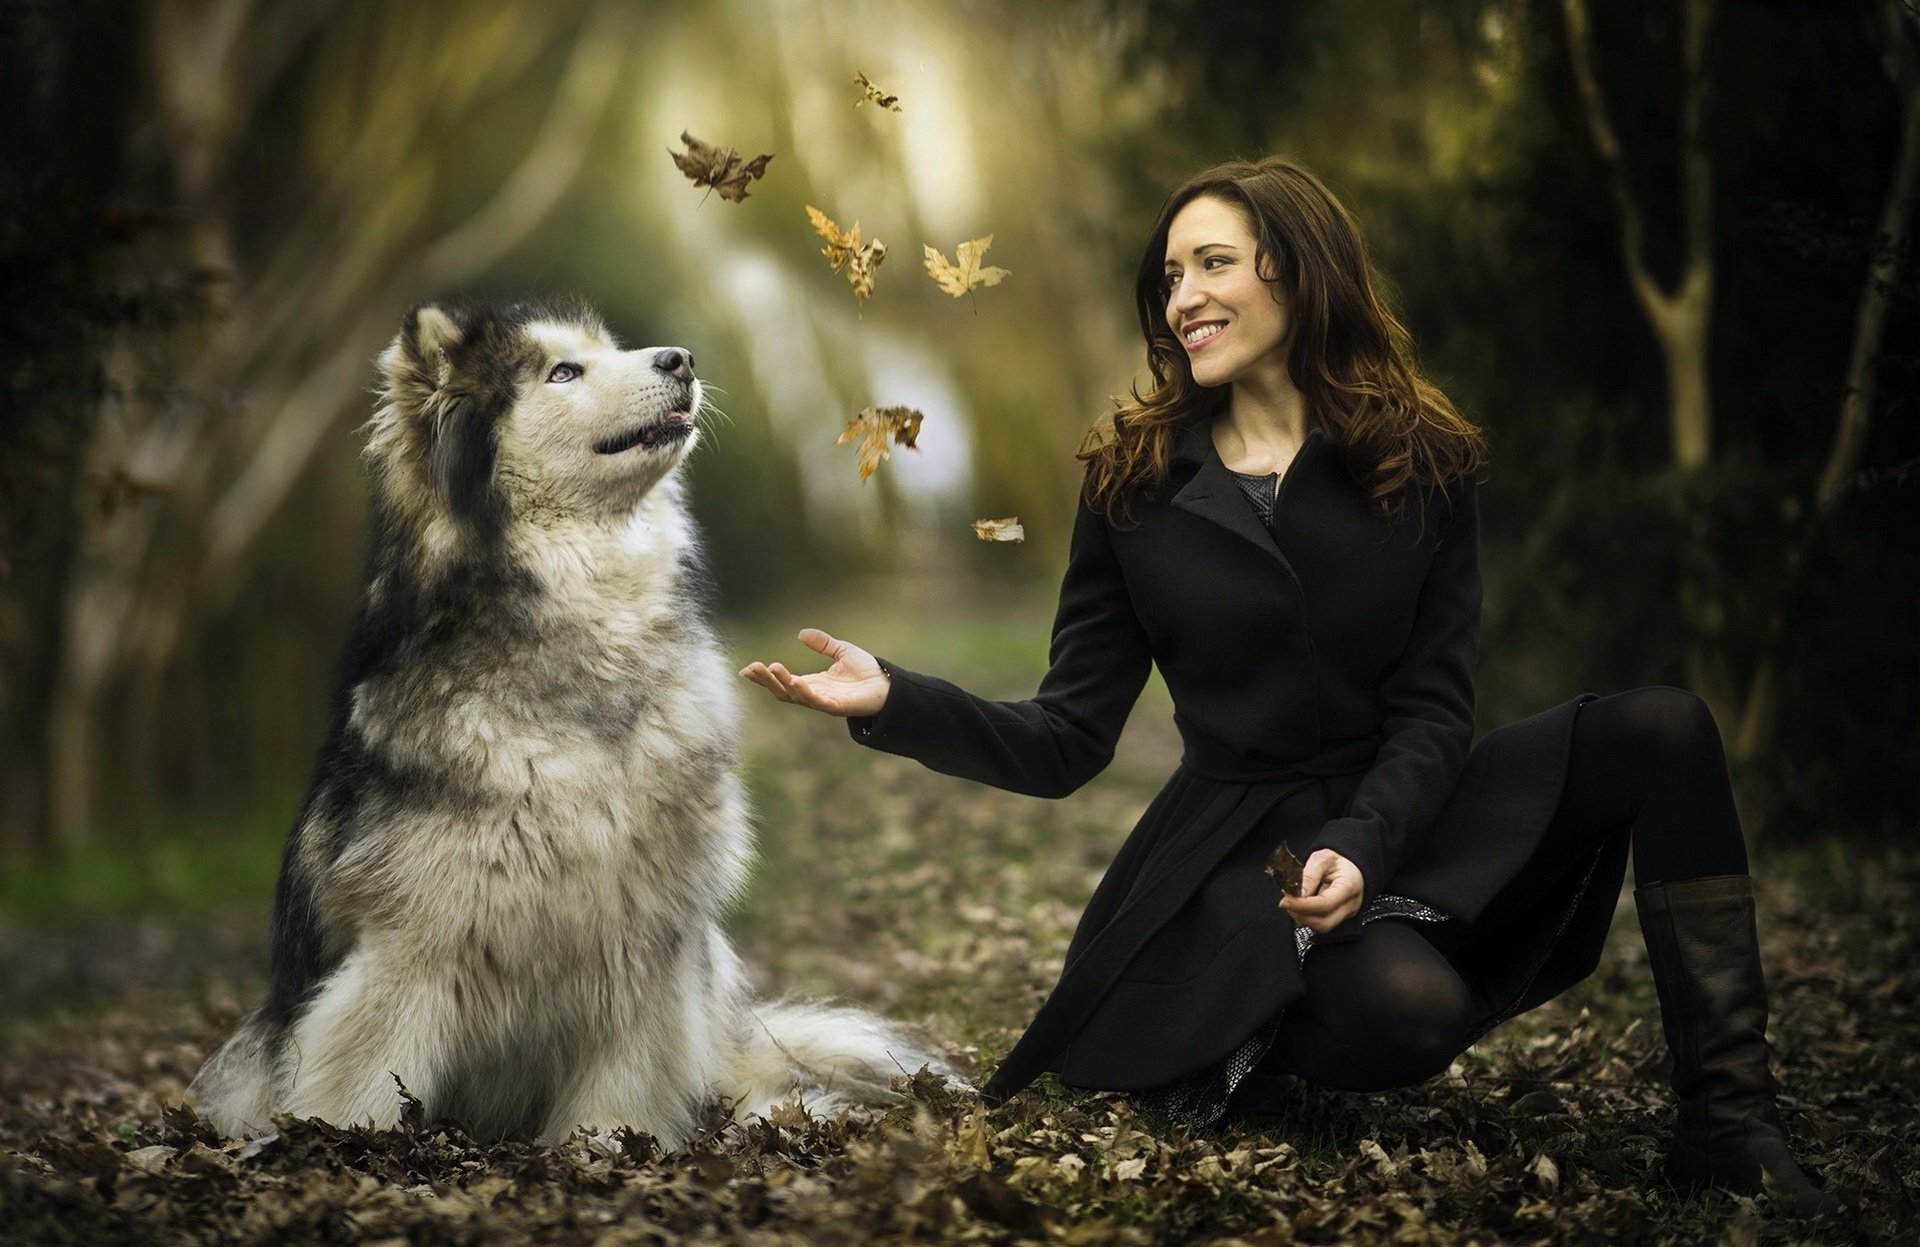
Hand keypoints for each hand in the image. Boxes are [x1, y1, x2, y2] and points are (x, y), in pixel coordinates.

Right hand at [739, 628, 889, 717]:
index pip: (782, 682)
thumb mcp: (841, 651)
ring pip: (796, 696)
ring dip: (782, 683)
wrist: (889, 685)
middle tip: (751, 668)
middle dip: (766, 681)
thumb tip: (801, 633)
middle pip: (783, 691)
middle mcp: (814, 695)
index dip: (764, 677)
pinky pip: (817, 702)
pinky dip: (805, 693)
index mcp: (812, 683)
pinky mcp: (837, 707)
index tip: (746, 669)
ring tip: (770, 668)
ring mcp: (824, 702)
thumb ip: (823, 644)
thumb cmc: (867, 672)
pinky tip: (796, 682)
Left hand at [1278, 849, 1363, 934]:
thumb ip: (1309, 876)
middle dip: (1301, 915)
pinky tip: (1302, 905)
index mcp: (1349, 886)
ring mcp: (1346, 914)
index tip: (1285, 901)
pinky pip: (1321, 924)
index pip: (1326, 904)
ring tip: (1294, 901)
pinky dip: (1307, 917)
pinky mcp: (1339, 919)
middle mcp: (1350, 904)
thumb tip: (1295, 894)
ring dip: (1303, 917)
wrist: (1347, 867)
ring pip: (1322, 926)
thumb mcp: (1322, 859)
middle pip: (1325, 922)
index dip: (1302, 905)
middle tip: (1287, 901)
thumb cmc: (1336, 862)